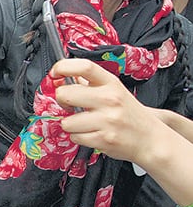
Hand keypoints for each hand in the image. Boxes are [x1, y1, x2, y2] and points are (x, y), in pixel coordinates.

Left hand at [52, 58, 166, 163]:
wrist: (151, 139)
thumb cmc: (129, 114)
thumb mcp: (115, 91)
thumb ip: (90, 83)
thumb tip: (64, 76)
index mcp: (111, 83)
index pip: (84, 67)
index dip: (63, 67)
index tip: (55, 73)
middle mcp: (109, 99)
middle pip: (65, 94)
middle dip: (62, 101)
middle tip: (70, 105)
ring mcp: (107, 120)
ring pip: (66, 121)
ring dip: (71, 124)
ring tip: (86, 124)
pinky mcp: (104, 139)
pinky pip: (74, 137)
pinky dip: (79, 137)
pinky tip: (92, 134)